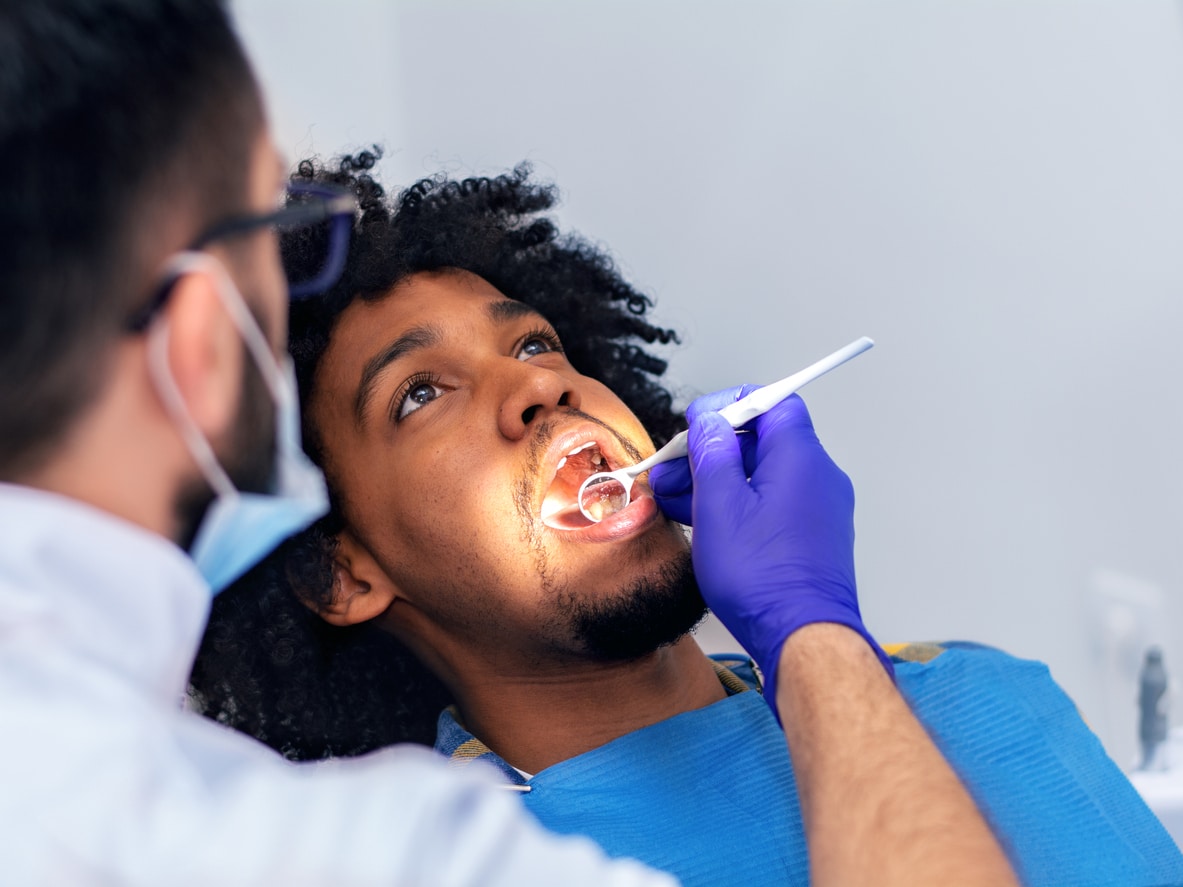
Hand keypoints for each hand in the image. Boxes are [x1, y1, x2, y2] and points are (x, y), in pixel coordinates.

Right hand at [681, 393, 892, 715]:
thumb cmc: (764, 578)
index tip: (697, 422)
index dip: (729, 405)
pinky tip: (701, 520)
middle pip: (761, 440)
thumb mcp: (718, 506)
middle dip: (711, 451)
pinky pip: (771, 504)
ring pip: (762, 475)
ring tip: (674, 499)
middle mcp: (817, 476)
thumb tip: (710, 424)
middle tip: (672, 468)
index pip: (771, 402)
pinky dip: (737, 504)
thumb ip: (712, 454)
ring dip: (717, 481)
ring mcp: (817, 508)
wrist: (802, 637)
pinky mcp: (811, 536)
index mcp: (799, 457)